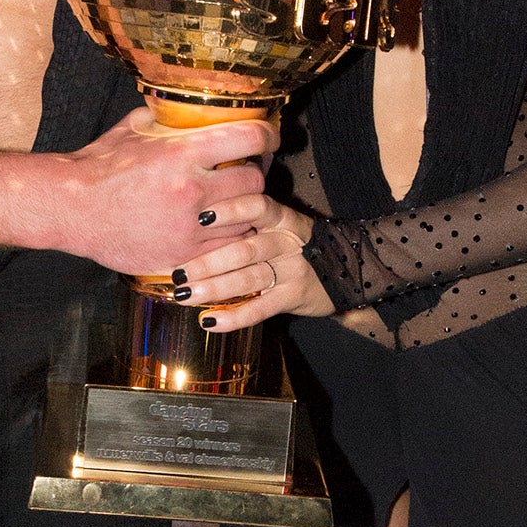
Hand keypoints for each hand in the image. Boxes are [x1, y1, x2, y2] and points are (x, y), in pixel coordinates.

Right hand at [48, 107, 273, 276]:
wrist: (71, 209)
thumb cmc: (99, 168)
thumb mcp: (133, 129)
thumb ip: (166, 119)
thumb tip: (187, 108)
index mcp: (182, 153)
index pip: (248, 138)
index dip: (268, 135)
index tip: (269, 137)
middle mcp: (191, 190)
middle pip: (254, 182)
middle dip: (256, 175)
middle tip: (248, 173)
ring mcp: (189, 226)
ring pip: (247, 218)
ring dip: (247, 209)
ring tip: (236, 202)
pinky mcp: (183, 254)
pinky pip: (228, 247)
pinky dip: (231, 236)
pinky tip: (222, 228)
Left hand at [173, 195, 333, 328]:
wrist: (349, 269)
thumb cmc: (296, 246)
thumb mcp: (279, 225)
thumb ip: (246, 224)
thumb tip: (192, 228)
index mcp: (281, 218)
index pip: (257, 206)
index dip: (230, 211)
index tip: (200, 218)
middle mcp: (287, 241)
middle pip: (245, 250)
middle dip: (208, 262)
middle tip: (177, 272)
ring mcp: (293, 270)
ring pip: (250, 279)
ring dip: (214, 288)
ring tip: (185, 295)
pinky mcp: (294, 296)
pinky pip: (261, 309)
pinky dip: (234, 317)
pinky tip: (209, 320)